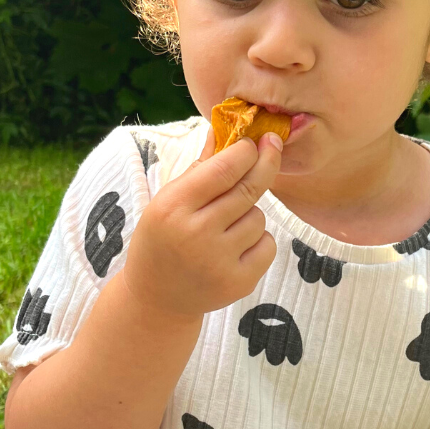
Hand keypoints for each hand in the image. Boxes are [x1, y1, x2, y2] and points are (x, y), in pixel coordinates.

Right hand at [122, 127, 282, 317]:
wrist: (157, 298)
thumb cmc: (163, 238)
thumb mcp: (168, 201)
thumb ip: (199, 168)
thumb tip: (224, 130)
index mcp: (173, 207)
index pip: (223, 169)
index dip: (246, 151)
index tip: (255, 141)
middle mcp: (196, 234)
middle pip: (249, 189)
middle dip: (265, 163)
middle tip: (272, 147)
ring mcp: (218, 262)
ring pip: (259, 217)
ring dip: (251, 212)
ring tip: (227, 225)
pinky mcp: (238, 283)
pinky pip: (268, 245)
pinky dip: (259, 240)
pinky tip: (236, 246)